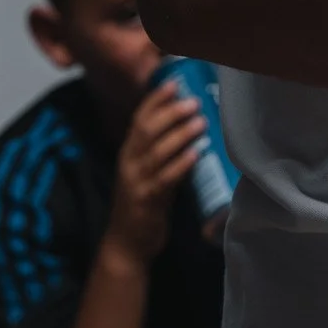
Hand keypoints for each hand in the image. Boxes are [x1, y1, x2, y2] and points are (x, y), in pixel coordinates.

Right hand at [105, 82, 204, 267]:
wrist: (127, 245)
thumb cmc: (143, 204)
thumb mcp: (148, 172)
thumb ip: (163, 152)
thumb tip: (190, 123)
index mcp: (128, 153)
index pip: (138, 119)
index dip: (156, 100)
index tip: (174, 83)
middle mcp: (129, 163)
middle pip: (147, 130)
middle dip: (170, 113)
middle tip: (194, 102)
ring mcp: (136, 182)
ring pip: (157, 152)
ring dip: (180, 135)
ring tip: (201, 122)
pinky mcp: (147, 201)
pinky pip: (165, 179)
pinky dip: (181, 164)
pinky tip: (196, 154)